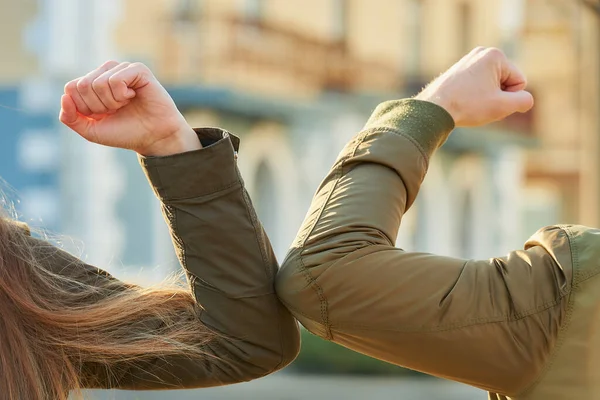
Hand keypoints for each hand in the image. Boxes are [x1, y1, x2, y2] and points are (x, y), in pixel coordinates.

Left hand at [59, 61, 201, 155]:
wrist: (154, 138)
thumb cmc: (126, 133)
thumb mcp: (92, 131)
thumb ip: (71, 118)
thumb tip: (64, 97)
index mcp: (93, 84)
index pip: (71, 88)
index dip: (84, 108)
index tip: (103, 116)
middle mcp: (106, 72)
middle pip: (83, 85)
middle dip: (98, 106)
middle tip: (116, 111)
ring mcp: (122, 69)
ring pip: (98, 83)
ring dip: (111, 102)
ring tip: (126, 104)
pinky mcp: (137, 70)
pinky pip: (115, 79)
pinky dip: (121, 95)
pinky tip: (133, 97)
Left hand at [415, 47, 533, 127]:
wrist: (433, 109)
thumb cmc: (467, 106)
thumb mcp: (502, 106)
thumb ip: (523, 101)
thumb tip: (526, 99)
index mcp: (495, 55)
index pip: (519, 81)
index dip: (509, 98)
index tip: (489, 101)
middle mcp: (481, 53)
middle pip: (505, 82)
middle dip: (497, 97)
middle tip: (478, 104)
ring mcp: (468, 60)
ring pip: (491, 86)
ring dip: (486, 98)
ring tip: (469, 104)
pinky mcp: (459, 70)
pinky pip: (478, 86)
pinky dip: (474, 97)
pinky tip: (463, 102)